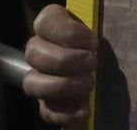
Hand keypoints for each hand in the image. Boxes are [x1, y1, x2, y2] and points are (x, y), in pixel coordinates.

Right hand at [23, 4, 98, 125]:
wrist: (104, 64)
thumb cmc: (100, 40)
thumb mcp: (100, 26)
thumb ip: (94, 28)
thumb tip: (95, 43)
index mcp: (51, 24)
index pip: (44, 22)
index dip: (67, 33)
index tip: (92, 42)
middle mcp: (38, 50)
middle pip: (34, 53)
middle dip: (65, 60)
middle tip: (92, 62)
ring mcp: (38, 77)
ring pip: (32, 83)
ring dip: (61, 86)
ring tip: (89, 84)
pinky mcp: (46, 101)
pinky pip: (46, 110)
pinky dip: (65, 113)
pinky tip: (84, 109)